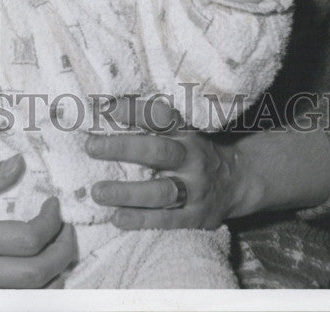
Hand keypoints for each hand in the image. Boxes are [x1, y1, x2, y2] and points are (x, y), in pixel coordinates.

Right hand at [0, 152, 75, 287]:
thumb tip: (19, 163)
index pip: (26, 240)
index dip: (51, 223)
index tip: (54, 204)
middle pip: (34, 276)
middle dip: (63, 251)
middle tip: (67, 229)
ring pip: (26, 297)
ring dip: (53, 274)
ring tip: (58, 247)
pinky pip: (10, 304)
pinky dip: (33, 291)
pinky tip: (38, 270)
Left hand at [85, 97, 240, 229]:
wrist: (237, 181)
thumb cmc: (194, 151)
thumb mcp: (182, 131)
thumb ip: (151, 124)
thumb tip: (103, 110)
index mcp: (187, 132)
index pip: (162, 117)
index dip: (135, 111)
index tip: (106, 109)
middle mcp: (192, 158)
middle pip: (159, 151)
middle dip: (124, 148)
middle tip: (91, 146)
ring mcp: (195, 189)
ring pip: (161, 191)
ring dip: (128, 192)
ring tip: (98, 191)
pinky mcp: (195, 217)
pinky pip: (167, 221)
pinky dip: (141, 220)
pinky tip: (117, 218)